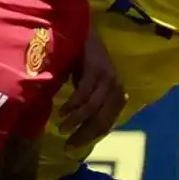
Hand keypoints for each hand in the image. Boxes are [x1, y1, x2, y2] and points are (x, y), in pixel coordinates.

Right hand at [59, 30, 125, 149]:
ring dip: (76, 120)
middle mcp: (117, 88)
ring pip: (93, 108)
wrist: (81, 32)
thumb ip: (87, 105)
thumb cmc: (82, 62)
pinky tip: (62, 112)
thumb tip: (77, 130)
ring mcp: (109, 78)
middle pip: (102, 119)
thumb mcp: (88, 87)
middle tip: (67, 143)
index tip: (72, 147)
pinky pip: (85, 94)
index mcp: (117, 95)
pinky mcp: (97, 69)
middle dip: (84, 133)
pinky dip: (73, 105)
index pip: (106, 123)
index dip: (89, 137)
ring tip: (62, 128)